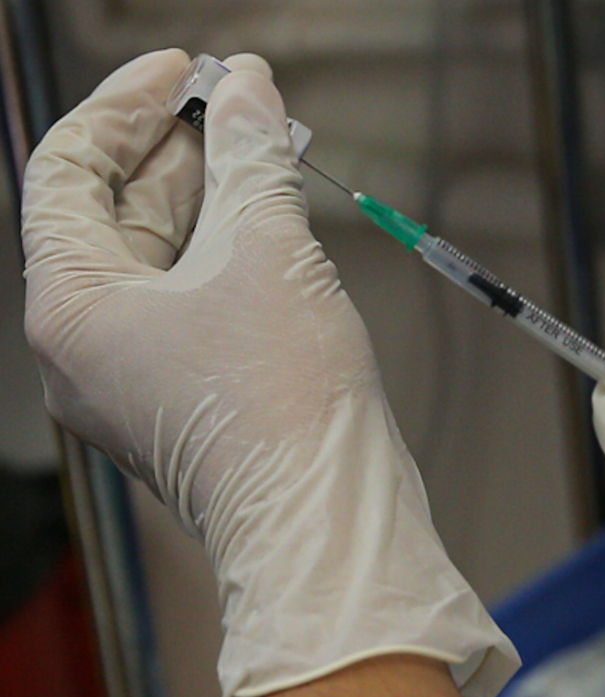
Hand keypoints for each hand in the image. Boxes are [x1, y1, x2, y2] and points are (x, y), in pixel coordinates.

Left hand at [22, 49, 516, 696]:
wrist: (329, 514)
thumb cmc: (282, 409)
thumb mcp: (266, 252)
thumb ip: (250, 160)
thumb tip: (250, 92)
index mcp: (72, 309)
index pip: (71, 171)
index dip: (127, 106)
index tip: (183, 71)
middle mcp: (90, 345)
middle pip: (117, 212)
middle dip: (178, 147)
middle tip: (234, 98)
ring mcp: (141, 372)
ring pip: (162, 256)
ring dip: (211, 194)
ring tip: (260, 142)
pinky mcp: (191, 389)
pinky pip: (195, 297)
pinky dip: (228, 247)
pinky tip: (269, 212)